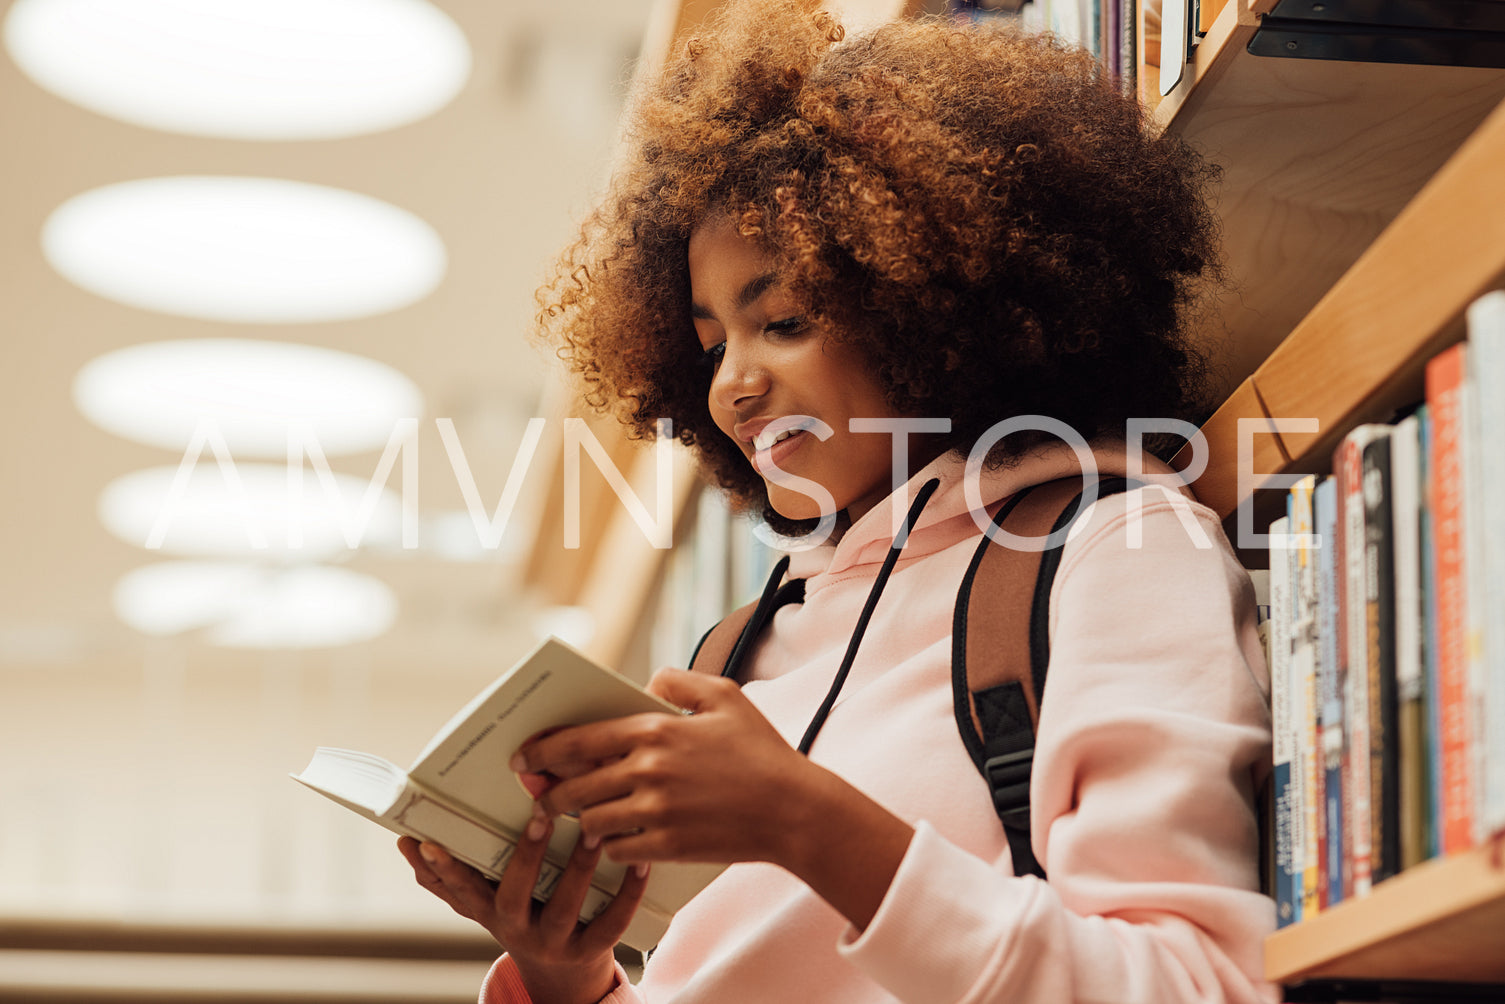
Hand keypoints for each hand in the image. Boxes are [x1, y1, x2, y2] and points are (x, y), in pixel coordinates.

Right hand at [397, 824, 647, 1003]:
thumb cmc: (519, 915)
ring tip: (593, 829)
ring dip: (579, 866)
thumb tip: (404, 841)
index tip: (430, 841)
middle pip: (516, 894)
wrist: (560, 974)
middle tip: (539, 814)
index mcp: (488, 912)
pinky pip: (612, 922)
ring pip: (566, 906)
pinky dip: (627, 892)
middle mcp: (517, 930)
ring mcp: (555, 942)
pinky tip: (639, 862)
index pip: (460, 889)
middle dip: (526, 856)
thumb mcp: (482, 901)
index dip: (445, 869)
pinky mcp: (592, 949)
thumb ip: (446, 875)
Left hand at [514, 667, 916, 929]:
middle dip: (548, 793)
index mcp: (656, 730)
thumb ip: (679, 682)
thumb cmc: (762, 751)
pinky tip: (612, 842)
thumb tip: (648, 683)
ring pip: (590, 821)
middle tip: (539, 796)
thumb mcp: (726, 696)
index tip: (523, 755)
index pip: (580, 739)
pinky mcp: (667, 845)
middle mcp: (649, 770)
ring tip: (576, 820)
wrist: (793, 810)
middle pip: (574, 785)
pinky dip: (608, 847)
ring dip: (578, 822)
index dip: (543, 749)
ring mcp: (656, 811)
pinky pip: (616, 850)